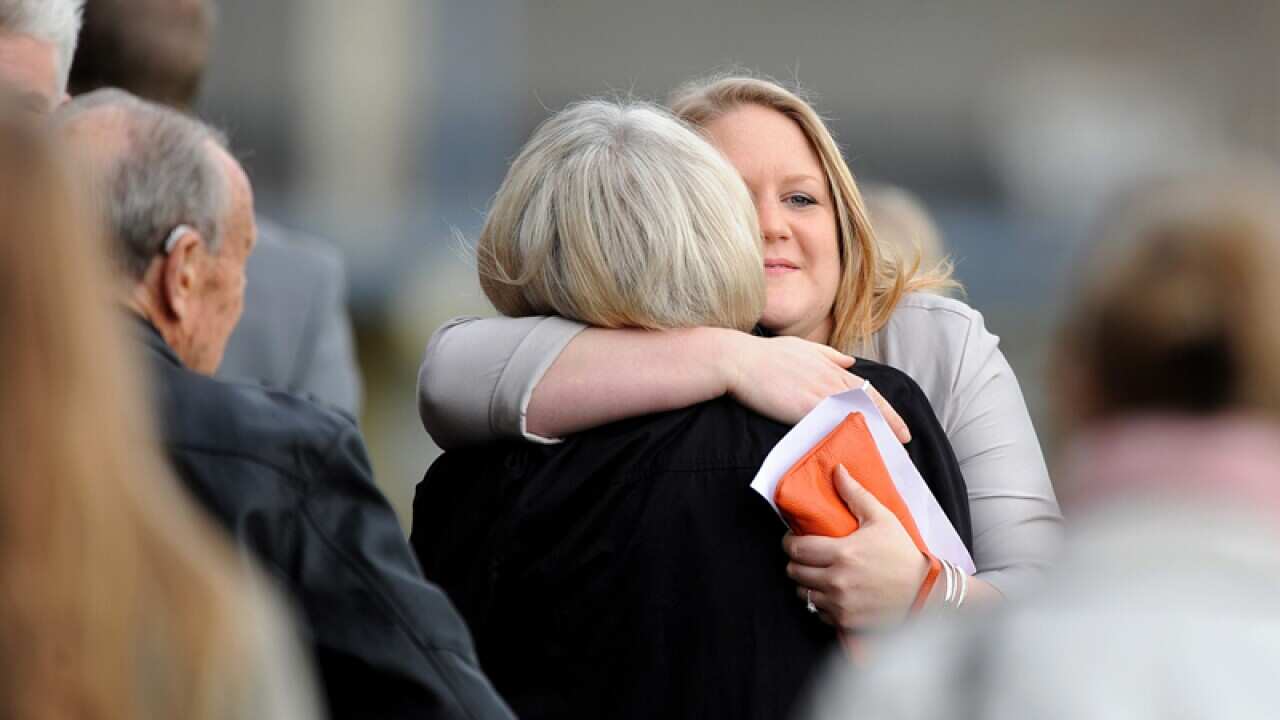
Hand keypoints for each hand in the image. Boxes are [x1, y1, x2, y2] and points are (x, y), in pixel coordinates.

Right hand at [723, 334, 910, 442]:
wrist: (739, 360)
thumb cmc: (765, 355)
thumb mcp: (802, 346)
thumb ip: (829, 354)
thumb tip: (851, 362)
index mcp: (831, 366)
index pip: (866, 389)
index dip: (885, 407)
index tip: (899, 424)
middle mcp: (830, 378)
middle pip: (868, 403)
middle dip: (890, 422)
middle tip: (905, 441)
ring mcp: (819, 392)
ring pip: (856, 414)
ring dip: (874, 431)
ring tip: (888, 450)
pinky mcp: (805, 406)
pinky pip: (833, 424)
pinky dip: (848, 436)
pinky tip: (858, 450)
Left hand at [783, 465, 928, 629]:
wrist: (924, 593)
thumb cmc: (902, 554)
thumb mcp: (882, 519)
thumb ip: (856, 494)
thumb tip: (837, 470)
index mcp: (842, 553)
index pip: (795, 548)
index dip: (789, 542)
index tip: (794, 538)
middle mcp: (836, 581)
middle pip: (793, 572)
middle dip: (795, 561)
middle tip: (806, 556)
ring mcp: (840, 604)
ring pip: (802, 594)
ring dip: (806, 583)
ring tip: (817, 574)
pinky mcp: (845, 622)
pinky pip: (818, 612)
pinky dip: (821, 603)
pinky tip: (832, 593)